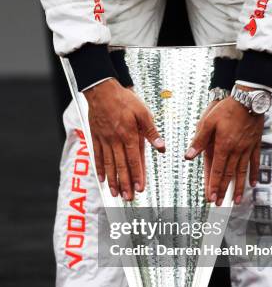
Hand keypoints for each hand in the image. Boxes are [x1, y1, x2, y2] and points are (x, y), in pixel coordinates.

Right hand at [84, 79, 164, 199]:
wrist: (101, 89)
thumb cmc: (124, 99)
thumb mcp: (143, 112)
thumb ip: (151, 131)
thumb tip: (161, 146)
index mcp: (128, 135)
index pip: (134, 160)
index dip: (137, 175)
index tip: (140, 188)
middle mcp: (115, 140)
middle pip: (121, 166)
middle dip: (125, 183)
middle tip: (128, 197)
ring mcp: (104, 140)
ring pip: (109, 164)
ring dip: (113, 180)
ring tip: (115, 193)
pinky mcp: (95, 137)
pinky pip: (97, 156)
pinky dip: (100, 168)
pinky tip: (102, 179)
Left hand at [185, 95, 263, 205]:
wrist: (248, 98)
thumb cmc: (226, 108)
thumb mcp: (208, 121)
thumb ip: (199, 140)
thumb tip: (188, 156)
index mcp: (223, 146)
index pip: (217, 170)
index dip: (214, 185)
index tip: (211, 198)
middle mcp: (236, 150)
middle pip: (229, 175)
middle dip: (224, 191)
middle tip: (220, 204)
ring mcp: (247, 148)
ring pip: (242, 172)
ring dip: (239, 187)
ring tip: (237, 201)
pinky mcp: (255, 144)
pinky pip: (255, 162)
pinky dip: (253, 173)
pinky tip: (253, 184)